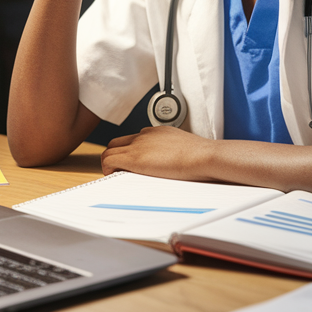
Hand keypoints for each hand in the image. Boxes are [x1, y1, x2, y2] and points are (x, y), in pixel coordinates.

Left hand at [100, 126, 214, 179]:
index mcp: (157, 132)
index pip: (134, 140)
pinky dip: (108, 170)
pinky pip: (108, 160)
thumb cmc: (201, 157)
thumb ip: (173, 153)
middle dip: (115, 157)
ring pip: (109, 151)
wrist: (204, 156)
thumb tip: (174, 165)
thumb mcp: (185, 149)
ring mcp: (138, 145)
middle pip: (117, 143)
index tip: (132, 166)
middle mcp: (144, 135)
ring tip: (118, 177)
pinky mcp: (134, 157)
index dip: (128, 153)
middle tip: (120, 172)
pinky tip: (117, 178)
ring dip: (110, 164)